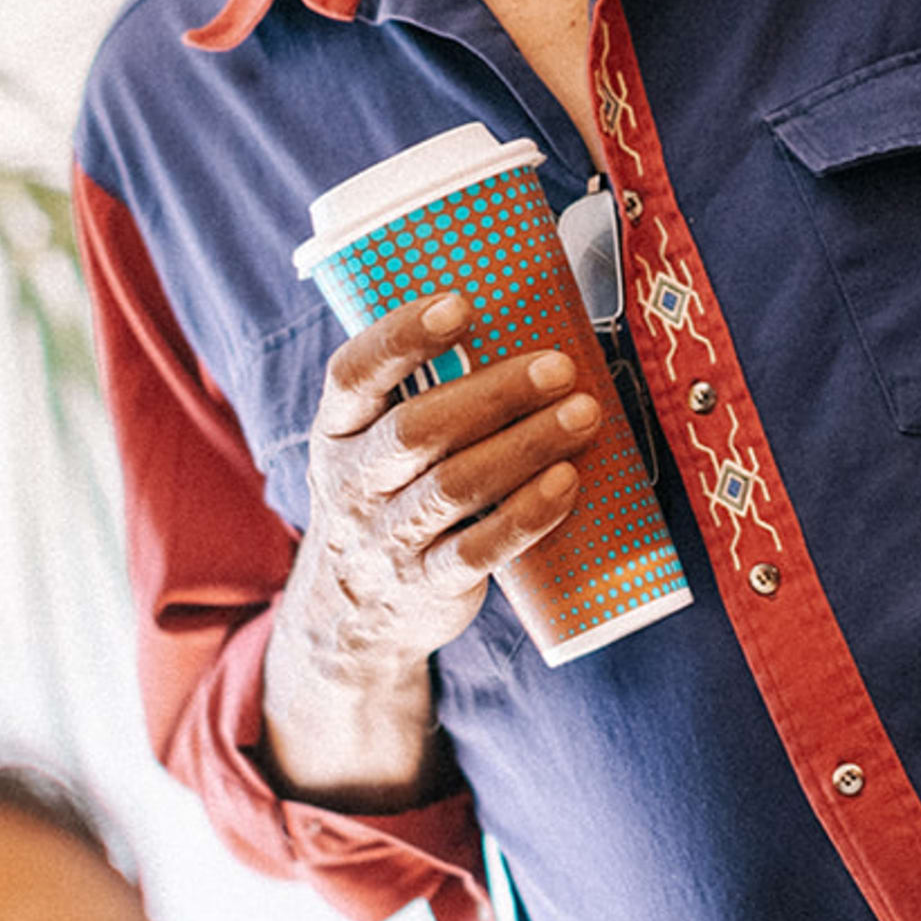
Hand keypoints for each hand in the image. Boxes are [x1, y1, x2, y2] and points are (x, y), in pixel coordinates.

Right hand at [258, 291, 600, 806]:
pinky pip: (479, 549)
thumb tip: (520, 318)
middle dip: (494, 393)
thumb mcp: (370, 444)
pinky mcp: (428, 585)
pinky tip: (567, 483)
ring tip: (583, 414)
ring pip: (455, 487)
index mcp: (336, 430)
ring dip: (525, 446)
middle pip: (418, 429)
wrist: (352, 614)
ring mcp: (387, 539)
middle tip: (559, 367)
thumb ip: (417, 393)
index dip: (402, 337)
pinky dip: (527, 515)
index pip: (353, 374)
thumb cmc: (387, 498)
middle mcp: (352, 483)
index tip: (459, 306)